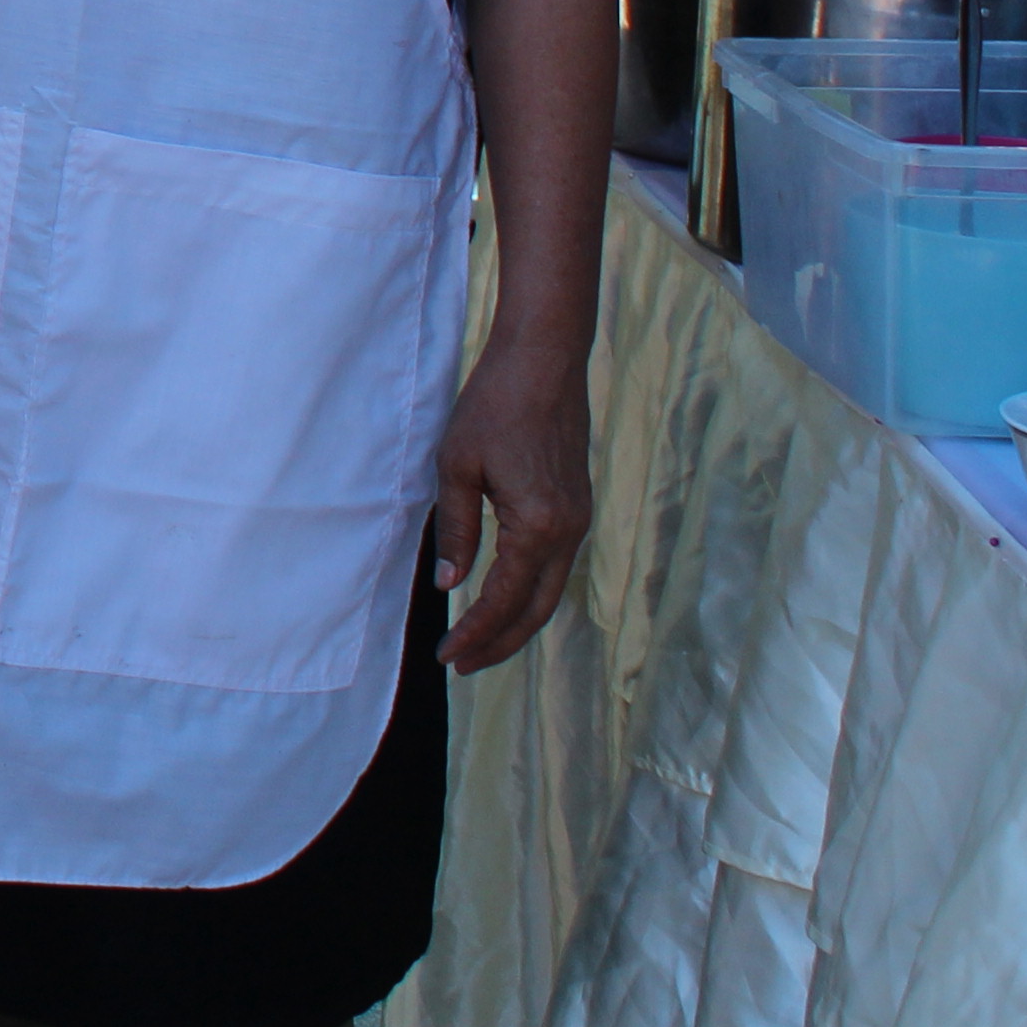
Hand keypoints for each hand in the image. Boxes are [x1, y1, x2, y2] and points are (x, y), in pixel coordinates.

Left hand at [429, 334, 593, 671]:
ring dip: (516, 622)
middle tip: (462, 665)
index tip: (447, 657)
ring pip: (550, 591)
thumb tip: (449, 584)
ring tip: (480, 643)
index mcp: (539, 526)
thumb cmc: (494, 406)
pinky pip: (555, 567)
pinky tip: (504, 598)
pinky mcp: (577, 507)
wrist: (544, 361)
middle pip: (537, 609)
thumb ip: (456, 530)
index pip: (504, 600)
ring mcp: (578, 520)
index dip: (476, 633)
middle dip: (500, 643)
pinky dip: (530, 593)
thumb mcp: (457, 466)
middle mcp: (569, 532)